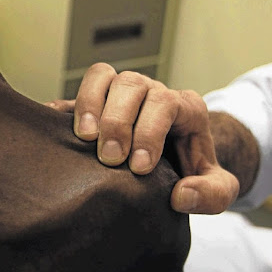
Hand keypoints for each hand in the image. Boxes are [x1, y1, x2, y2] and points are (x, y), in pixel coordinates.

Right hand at [45, 63, 238, 213]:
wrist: (178, 163)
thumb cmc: (194, 173)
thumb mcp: (217, 188)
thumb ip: (213, 195)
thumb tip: (182, 195)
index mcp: (184, 106)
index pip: (165, 102)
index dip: (150, 131)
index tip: (139, 167)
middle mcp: (150, 91)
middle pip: (131, 84)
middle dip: (117, 121)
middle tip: (110, 158)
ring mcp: (120, 92)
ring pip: (102, 75)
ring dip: (89, 104)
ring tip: (84, 138)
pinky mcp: (95, 102)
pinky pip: (77, 90)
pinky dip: (63, 105)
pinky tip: (54, 126)